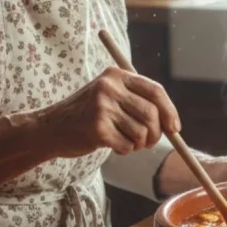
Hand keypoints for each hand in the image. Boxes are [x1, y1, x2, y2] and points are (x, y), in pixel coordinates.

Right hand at [36, 67, 180, 157]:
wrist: (50, 129)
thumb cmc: (87, 115)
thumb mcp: (110, 97)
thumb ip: (138, 102)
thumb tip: (172, 124)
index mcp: (117, 75)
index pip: (155, 91)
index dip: (169, 111)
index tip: (175, 128)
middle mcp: (110, 87)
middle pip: (152, 113)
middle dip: (156, 133)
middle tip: (148, 142)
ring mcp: (102, 106)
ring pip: (141, 132)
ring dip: (137, 144)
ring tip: (124, 141)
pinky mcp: (97, 128)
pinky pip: (127, 145)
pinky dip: (124, 150)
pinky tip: (112, 145)